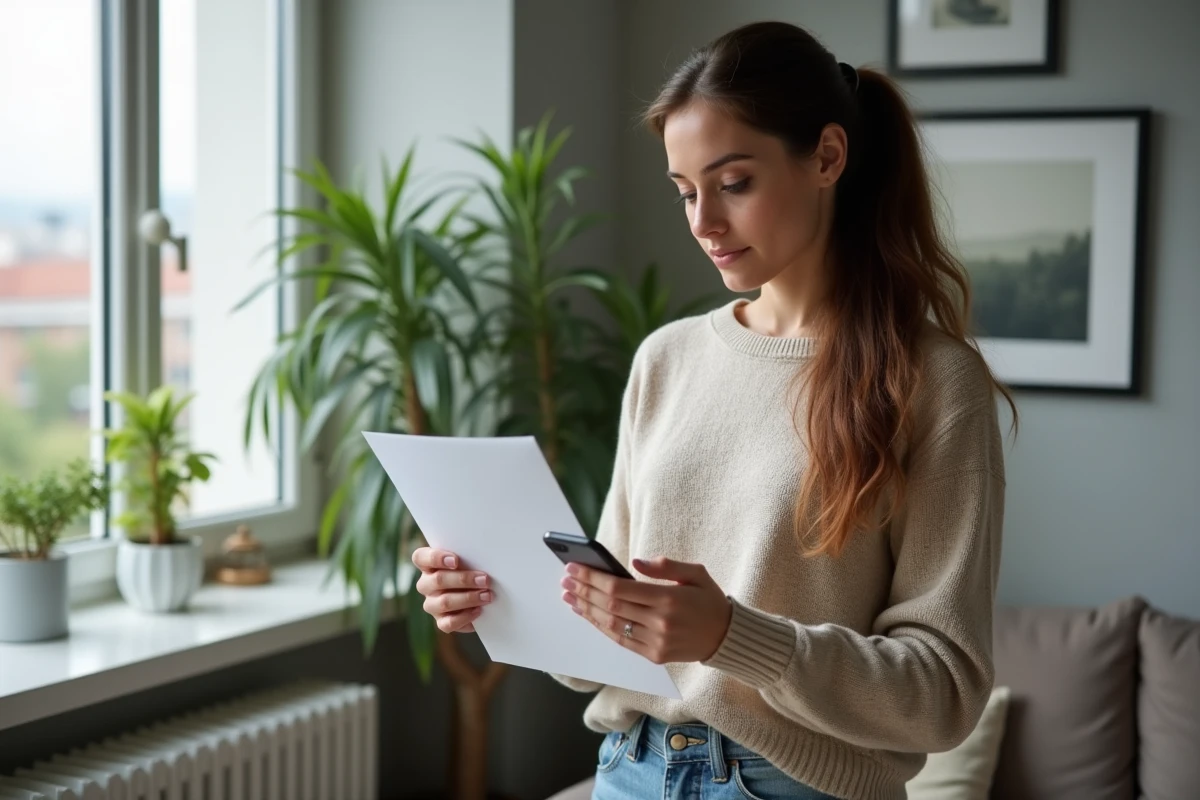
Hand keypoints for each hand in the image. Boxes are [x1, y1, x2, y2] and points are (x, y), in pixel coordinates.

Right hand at [412, 547, 493, 632]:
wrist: (478, 593)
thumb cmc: (471, 570)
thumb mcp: (468, 560)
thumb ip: (468, 557)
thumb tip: (482, 558)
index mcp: (427, 564)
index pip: (420, 557)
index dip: (436, 558)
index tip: (455, 560)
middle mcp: (426, 584)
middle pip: (438, 580)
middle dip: (464, 580)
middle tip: (484, 579)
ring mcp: (431, 604)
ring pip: (444, 602)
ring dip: (468, 598)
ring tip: (486, 595)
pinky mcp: (441, 621)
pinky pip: (449, 623)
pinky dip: (465, 617)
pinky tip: (479, 610)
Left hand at [561, 556, 732, 663]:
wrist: (727, 637)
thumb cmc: (709, 600)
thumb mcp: (695, 573)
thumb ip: (665, 566)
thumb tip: (634, 563)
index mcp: (669, 599)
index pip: (620, 588)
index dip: (593, 579)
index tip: (575, 568)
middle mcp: (660, 623)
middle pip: (611, 606)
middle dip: (584, 591)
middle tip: (565, 579)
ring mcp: (656, 642)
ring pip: (611, 625)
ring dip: (586, 610)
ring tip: (569, 596)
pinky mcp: (654, 655)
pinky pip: (620, 640)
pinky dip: (601, 627)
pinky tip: (588, 614)